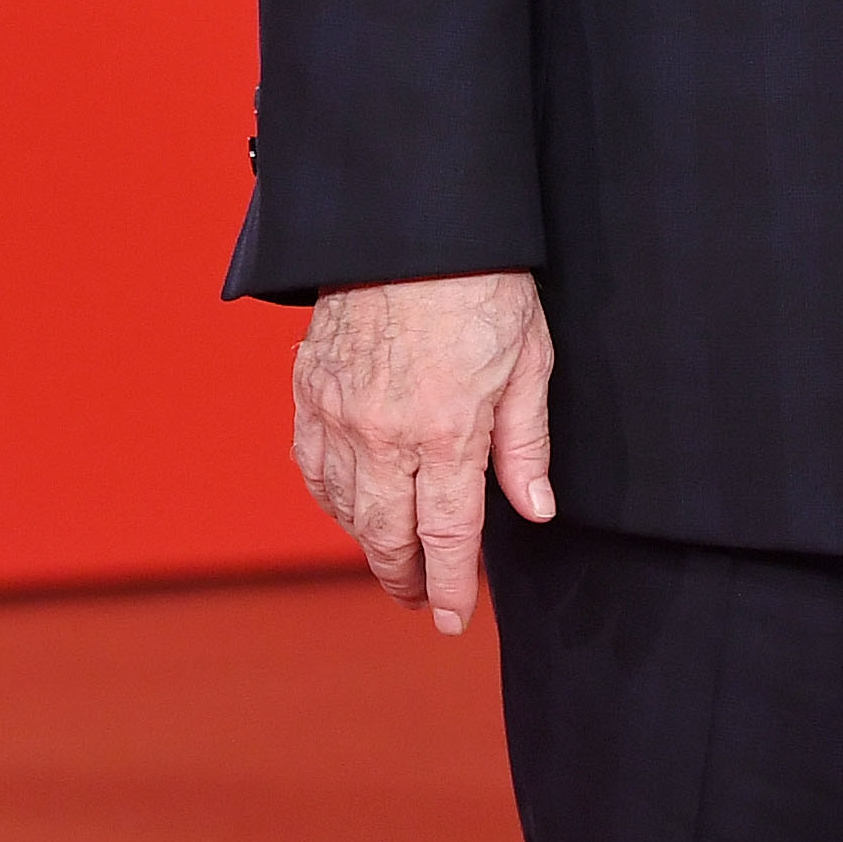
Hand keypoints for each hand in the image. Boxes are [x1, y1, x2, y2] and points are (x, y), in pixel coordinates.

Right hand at [294, 270, 556, 633]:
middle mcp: (382, 434)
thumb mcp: (529, 359)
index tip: (450, 620)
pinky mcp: (308, 390)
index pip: (446, 537)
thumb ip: (525, 444)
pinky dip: (330, 496)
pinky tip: (350, 501)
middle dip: (403, 577)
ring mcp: (336, 414)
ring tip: (392, 552)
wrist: (408, 221)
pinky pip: (311, 466)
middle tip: (420, 596)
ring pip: (342, 508)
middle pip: (384, 536)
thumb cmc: (481, 282)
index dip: (448, 588)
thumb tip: (534, 510)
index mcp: (445, 430)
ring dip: (367, 539)